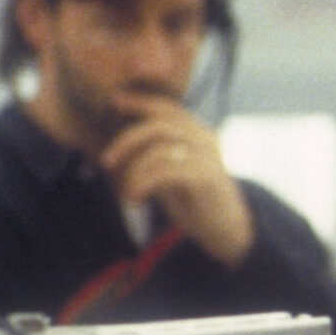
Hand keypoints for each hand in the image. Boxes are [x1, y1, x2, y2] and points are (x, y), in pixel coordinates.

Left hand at [100, 95, 255, 266]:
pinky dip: (142, 183)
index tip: (115, 103)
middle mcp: (206, 141)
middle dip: (127, 141)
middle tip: (106, 162)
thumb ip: (157, 155)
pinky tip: (135, 199)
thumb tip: (124, 143)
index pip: (168, 109)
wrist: (229, 231)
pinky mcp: (207, 178)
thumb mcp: (174, 173)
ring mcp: (209, 158)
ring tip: (126, 194)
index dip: (141, 103)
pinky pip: (165, 171)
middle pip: (159, 126)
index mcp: (200, 135)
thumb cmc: (197, 203)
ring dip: (134, 171)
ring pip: (159, 149)